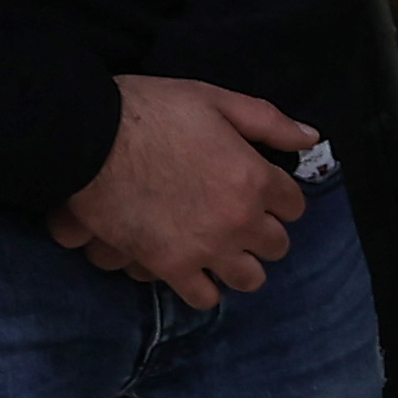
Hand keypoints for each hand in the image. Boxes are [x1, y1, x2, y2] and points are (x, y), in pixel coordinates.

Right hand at [48, 75, 317, 308]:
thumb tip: (310, 138)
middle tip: (237, 221)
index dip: (278, 198)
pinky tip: (192, 272)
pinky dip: (201, 287)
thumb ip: (267, 121)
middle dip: (262, 234)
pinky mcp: (171, 266)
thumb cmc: (148, 110)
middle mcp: (239, 220)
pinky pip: (204, 297)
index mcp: (254, 178)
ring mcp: (207, 248)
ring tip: (220, 251)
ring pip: (249, 278)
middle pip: (276, 246)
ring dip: (238, 266)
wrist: (87, 136)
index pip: (294, 205)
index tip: (260, 192)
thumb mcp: (214, 100)